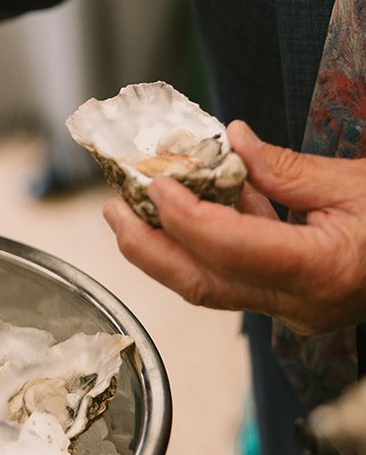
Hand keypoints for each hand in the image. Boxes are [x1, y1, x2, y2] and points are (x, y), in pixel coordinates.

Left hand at [103, 120, 365, 333]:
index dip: (184, 216)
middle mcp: (301, 305)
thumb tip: (232, 142)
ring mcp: (297, 311)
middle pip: (202, 285)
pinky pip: (236, 275)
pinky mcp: (295, 303)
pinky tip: (195, 206)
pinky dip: (210, 242)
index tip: (153, 184)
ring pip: (212, 285)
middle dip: (148, 248)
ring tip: (132, 205)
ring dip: (168, 246)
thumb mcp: (357, 183)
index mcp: (321, 273)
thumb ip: (288, 169)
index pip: (229, 249)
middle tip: (113, 210)